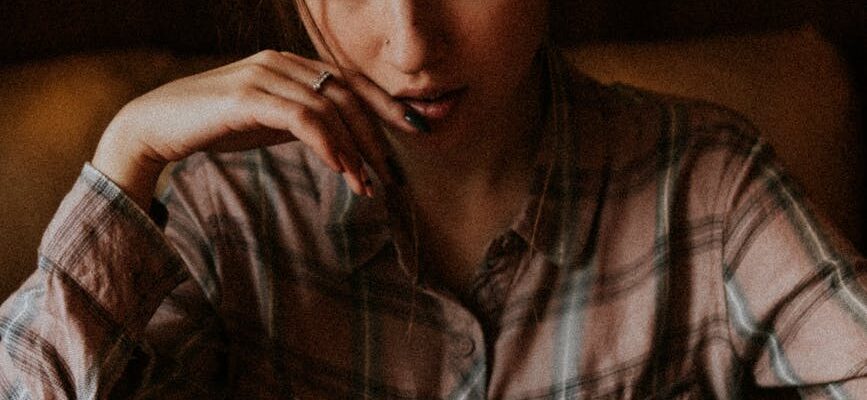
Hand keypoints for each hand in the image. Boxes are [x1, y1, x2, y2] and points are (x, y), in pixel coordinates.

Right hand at [92, 50, 418, 207]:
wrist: (157, 126)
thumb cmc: (216, 124)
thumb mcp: (270, 120)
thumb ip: (304, 120)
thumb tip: (343, 141)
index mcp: (291, 64)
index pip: (351, 82)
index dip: (386, 106)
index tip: (414, 132)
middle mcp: (282, 62)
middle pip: (347, 95)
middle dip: (375, 137)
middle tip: (390, 176)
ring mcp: (264, 75)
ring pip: (330, 108)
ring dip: (353, 150)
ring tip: (364, 185)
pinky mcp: (247, 96)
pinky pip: (303, 118)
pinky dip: (327, 144)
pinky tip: (340, 169)